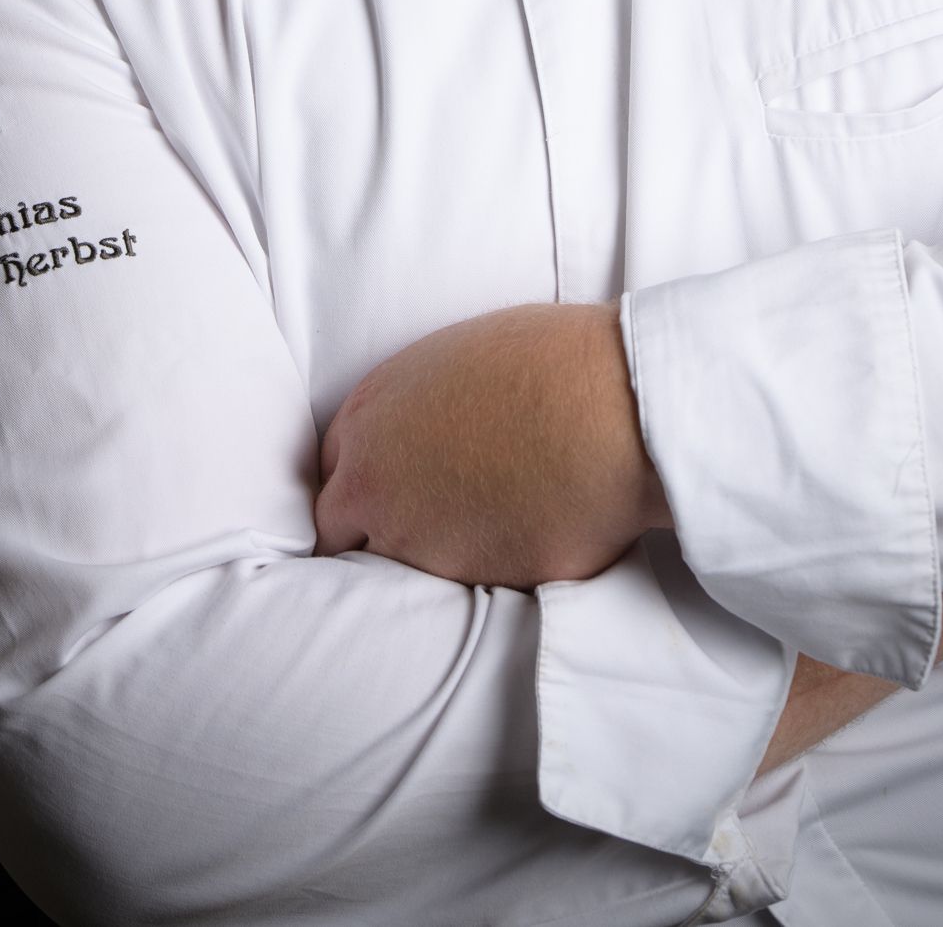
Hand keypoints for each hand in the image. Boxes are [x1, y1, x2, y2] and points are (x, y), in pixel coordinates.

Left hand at [312, 301, 669, 590]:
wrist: (611, 409)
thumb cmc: (550, 360)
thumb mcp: (455, 358)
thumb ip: (416, 405)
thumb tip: (426, 429)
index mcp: (368, 417)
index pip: (331, 470)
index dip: (362, 481)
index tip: (387, 488)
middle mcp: (375, 485)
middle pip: (342, 529)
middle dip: (373, 531)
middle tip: (423, 521)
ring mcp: (415, 542)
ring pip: (397, 568)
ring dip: (429, 554)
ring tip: (482, 525)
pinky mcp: (466, 583)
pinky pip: (462, 585)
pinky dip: (484, 569)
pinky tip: (522, 536)